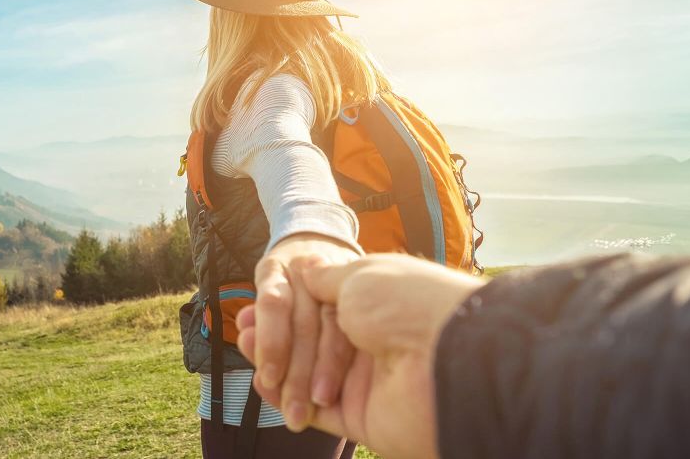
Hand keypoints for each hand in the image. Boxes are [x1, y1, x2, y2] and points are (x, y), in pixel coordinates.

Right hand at [239, 253, 483, 458]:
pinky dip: (286, 398)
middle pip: (311, 343)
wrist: (444, 358)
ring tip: (248, 352)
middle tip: (245, 334)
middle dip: (276, 339)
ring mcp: (367, 380)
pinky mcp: (361, 416)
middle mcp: (374, 342)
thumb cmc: (406, 305)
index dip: (287, 310)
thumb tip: (306, 272)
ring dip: (276, 367)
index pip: (321, 309)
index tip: (256, 308)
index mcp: (377, 304)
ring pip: (309, 377)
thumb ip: (327, 279)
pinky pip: (315, 410)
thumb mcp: (359, 276)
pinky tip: (263, 383)